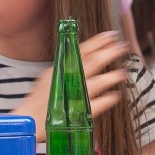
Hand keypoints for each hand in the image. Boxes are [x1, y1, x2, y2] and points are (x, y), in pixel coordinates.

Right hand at [15, 31, 130, 141]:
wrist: (31, 119)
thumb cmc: (40, 98)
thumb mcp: (50, 75)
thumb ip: (65, 65)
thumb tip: (82, 55)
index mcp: (61, 68)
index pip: (82, 51)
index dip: (97, 42)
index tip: (111, 35)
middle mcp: (68, 79)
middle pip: (92, 63)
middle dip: (108, 53)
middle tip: (122, 46)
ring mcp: (74, 96)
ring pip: (96, 83)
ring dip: (111, 77)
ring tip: (123, 72)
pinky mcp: (78, 113)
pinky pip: (95, 106)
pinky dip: (106, 101)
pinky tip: (116, 96)